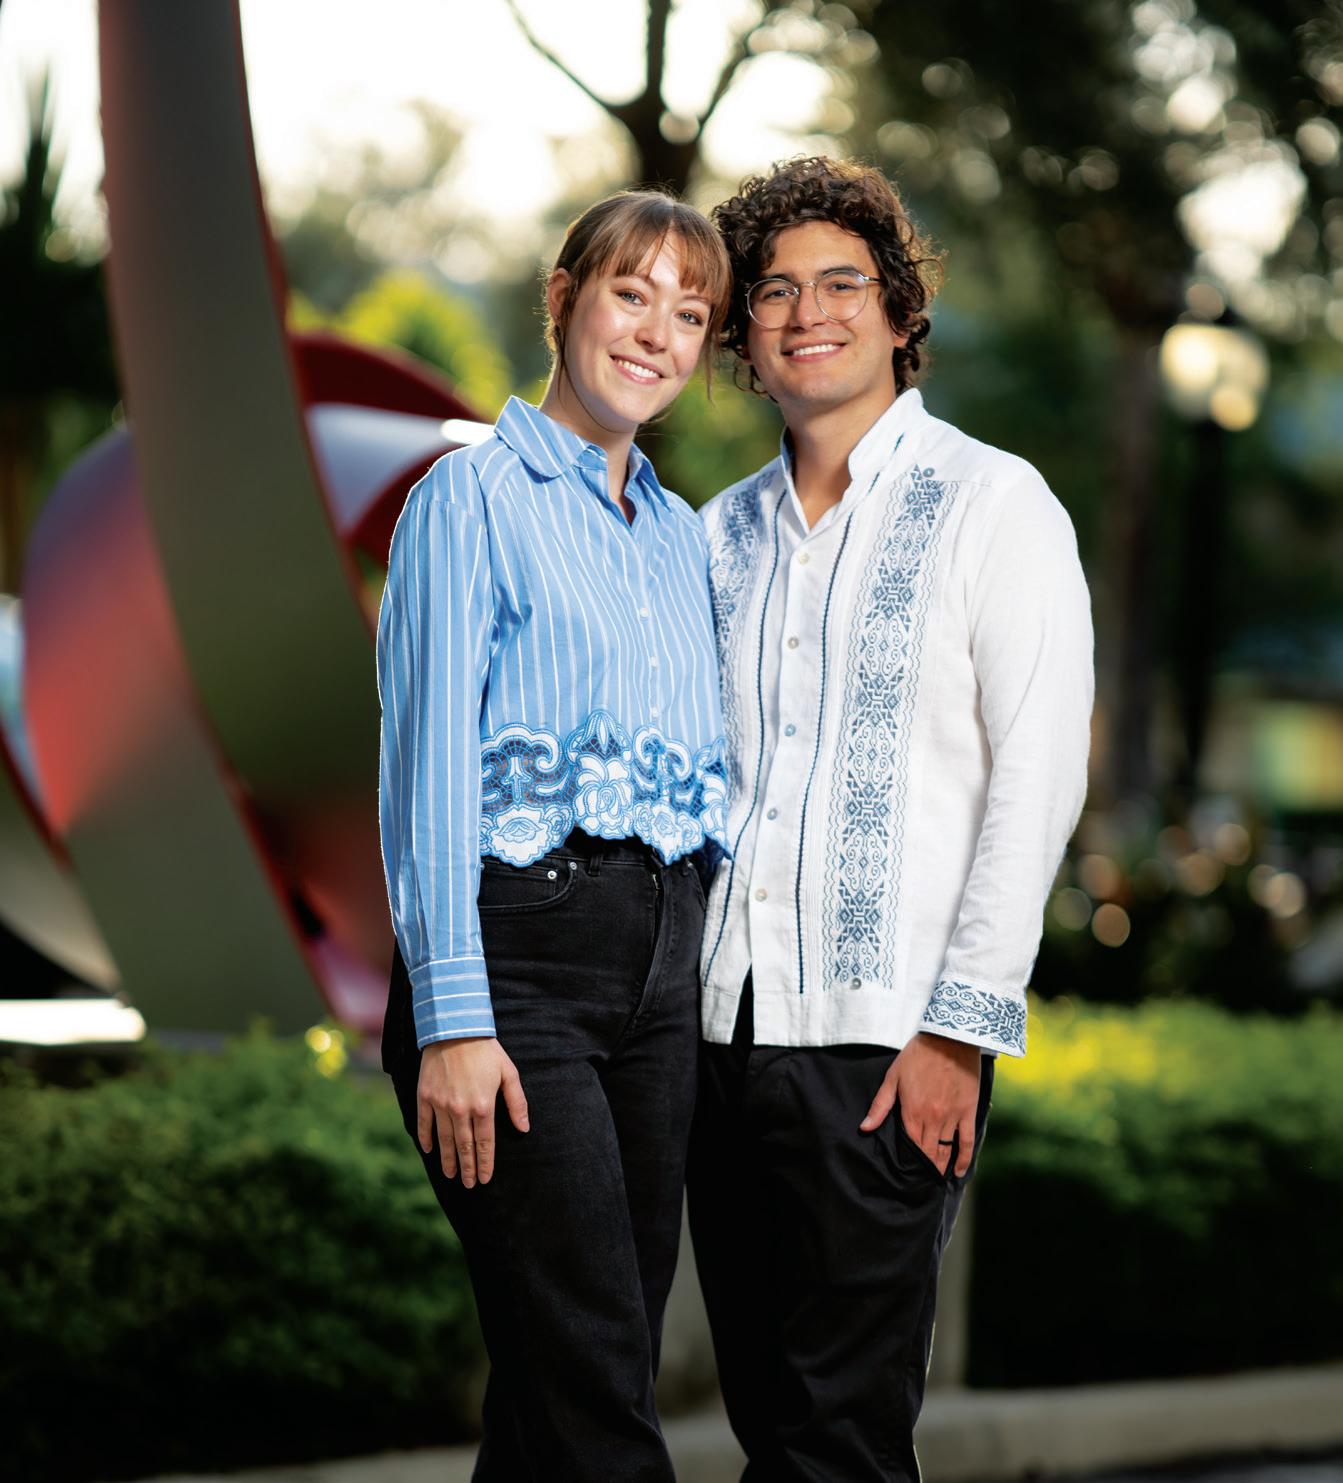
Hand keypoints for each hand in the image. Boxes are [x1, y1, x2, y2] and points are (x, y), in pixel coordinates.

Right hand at [417, 1037, 528, 1187]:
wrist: (454, 1028)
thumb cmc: (486, 1050)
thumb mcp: (508, 1073)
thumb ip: (516, 1102)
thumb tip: (524, 1128)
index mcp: (483, 1105)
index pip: (485, 1142)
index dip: (485, 1163)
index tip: (484, 1178)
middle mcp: (461, 1110)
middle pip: (465, 1146)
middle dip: (467, 1167)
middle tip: (468, 1184)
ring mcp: (440, 1104)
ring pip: (445, 1140)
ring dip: (448, 1160)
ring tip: (450, 1176)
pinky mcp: (425, 1097)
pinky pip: (424, 1124)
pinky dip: (426, 1139)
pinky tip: (430, 1151)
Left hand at [859, 1032, 980, 1176]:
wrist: (949, 1038)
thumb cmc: (917, 1055)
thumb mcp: (893, 1077)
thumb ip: (880, 1106)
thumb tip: (865, 1128)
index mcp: (912, 1112)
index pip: (910, 1147)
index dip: (909, 1162)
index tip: (906, 1174)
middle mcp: (933, 1119)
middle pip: (928, 1153)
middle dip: (924, 1170)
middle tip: (920, 1182)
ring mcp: (952, 1117)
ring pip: (946, 1151)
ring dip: (940, 1166)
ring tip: (935, 1179)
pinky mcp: (968, 1111)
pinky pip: (967, 1141)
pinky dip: (964, 1159)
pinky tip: (959, 1172)